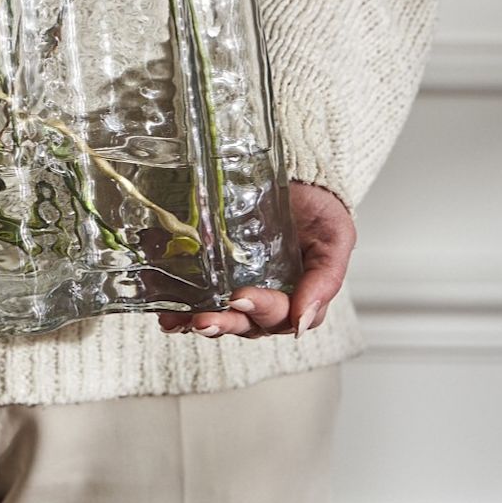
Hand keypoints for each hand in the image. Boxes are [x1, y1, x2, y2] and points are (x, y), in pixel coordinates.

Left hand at [156, 181, 355, 340]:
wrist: (298, 178)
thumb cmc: (321, 210)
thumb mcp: (335, 238)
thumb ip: (326, 279)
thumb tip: (302, 323)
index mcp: (298, 297)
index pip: (279, 315)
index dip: (260, 309)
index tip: (240, 297)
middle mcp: (266, 297)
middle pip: (246, 323)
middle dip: (224, 323)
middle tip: (205, 319)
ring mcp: (239, 286)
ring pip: (221, 315)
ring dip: (200, 322)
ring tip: (180, 322)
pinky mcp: (216, 273)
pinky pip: (199, 296)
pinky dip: (181, 307)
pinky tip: (166, 311)